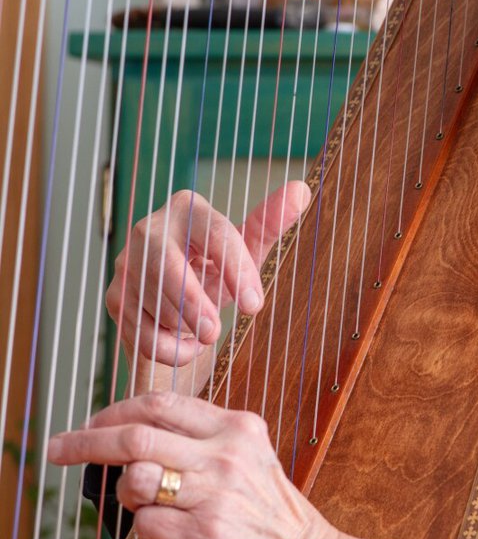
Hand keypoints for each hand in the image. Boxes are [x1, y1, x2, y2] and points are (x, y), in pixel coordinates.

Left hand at [49, 389, 446, 538]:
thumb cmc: (268, 509)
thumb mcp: (247, 454)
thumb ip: (201, 438)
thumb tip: (133, 431)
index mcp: (236, 427)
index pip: (159, 404)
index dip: (113, 411)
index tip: (88, 423)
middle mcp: (225, 456)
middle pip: (136, 436)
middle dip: (85, 442)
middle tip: (58, 448)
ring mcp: (215, 496)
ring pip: (135, 480)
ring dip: (124, 493)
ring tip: (141, 502)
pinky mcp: (204, 536)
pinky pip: (146, 524)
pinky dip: (144, 525)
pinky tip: (167, 528)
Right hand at [106, 181, 310, 392]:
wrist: (178, 299)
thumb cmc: (215, 268)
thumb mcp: (244, 249)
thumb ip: (269, 222)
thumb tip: (301, 189)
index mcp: (188, 209)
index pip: (216, 234)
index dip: (237, 271)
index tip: (255, 306)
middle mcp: (149, 230)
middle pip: (166, 265)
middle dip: (191, 302)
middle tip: (214, 332)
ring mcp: (126, 264)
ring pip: (150, 301)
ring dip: (182, 327)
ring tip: (206, 335)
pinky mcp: (114, 298)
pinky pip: (138, 330)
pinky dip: (166, 348)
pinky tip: (184, 347)